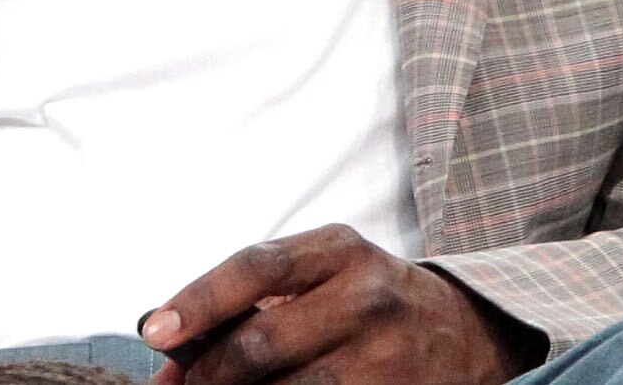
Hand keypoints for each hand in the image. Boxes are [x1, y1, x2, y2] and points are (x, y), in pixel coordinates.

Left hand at [140, 225, 545, 384]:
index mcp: (339, 251)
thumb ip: (256, 300)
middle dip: (209, 371)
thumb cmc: (368, 298)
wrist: (466, 333)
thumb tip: (170, 345)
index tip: (156, 331)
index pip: (256, 267)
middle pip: (265, 341)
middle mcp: (365, 298)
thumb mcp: (325, 274)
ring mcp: (385, 358)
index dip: (201, 299)